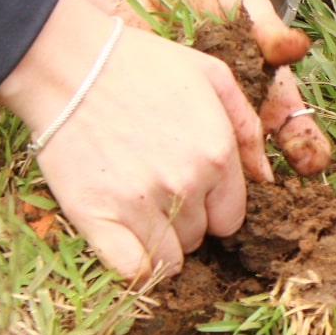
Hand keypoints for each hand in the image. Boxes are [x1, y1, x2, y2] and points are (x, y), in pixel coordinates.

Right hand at [0, 0, 271, 281]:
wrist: (69, 63)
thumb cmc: (142, 65)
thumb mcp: (212, 75)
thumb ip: (247, 126)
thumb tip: (266, 176)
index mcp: (218, 154)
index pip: (231, 217)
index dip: (213, 207)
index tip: (193, 191)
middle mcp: (186, 185)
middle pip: (201, 236)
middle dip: (187, 220)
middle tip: (158, 190)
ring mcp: (142, 205)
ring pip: (170, 257)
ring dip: (161, 242)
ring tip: (140, 210)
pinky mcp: (98, 218)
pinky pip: (134, 271)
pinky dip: (136, 266)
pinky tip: (128, 245)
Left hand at [73, 0, 328, 175]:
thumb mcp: (240, 1)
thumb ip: (266, 26)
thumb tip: (292, 47)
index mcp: (264, 88)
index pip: (294, 127)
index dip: (307, 148)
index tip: (311, 162)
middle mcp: (234, 113)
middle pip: (262, 159)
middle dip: (270, 182)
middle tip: (272, 195)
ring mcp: (196, 124)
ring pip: (219, 168)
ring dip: (226, 188)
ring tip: (230, 203)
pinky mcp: (159, 129)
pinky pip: (175, 159)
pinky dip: (182, 176)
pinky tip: (183, 189)